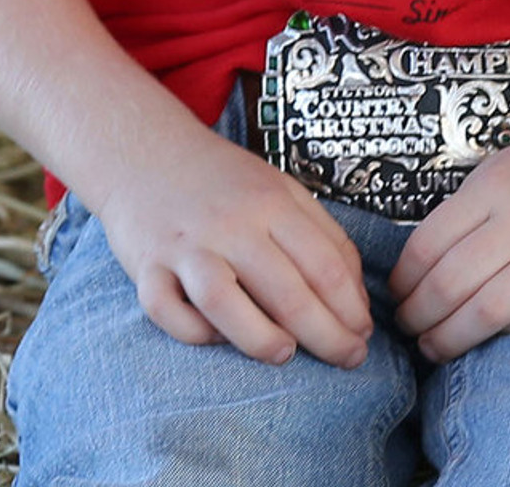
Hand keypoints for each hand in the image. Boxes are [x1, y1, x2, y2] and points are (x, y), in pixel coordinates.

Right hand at [96, 121, 371, 368]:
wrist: (147, 149)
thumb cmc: (222, 178)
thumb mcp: (280, 187)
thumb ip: (321, 233)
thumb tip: (355, 298)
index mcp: (269, 201)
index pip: (324, 265)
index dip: (351, 308)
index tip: (363, 334)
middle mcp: (229, 223)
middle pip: (286, 291)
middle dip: (327, 337)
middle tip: (349, 359)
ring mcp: (185, 246)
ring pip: (224, 303)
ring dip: (261, 339)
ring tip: (286, 353)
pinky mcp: (146, 266)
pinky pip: (167, 310)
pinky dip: (192, 331)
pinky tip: (218, 337)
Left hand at [388, 119, 509, 362]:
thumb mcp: (505, 167)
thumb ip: (469, 211)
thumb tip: (423, 265)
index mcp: (492, 186)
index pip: (428, 244)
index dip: (403, 280)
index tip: (394, 294)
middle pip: (449, 283)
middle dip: (418, 314)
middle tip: (405, 327)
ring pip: (485, 312)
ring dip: (450, 337)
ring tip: (433, 346)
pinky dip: (499, 333)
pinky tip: (482, 337)